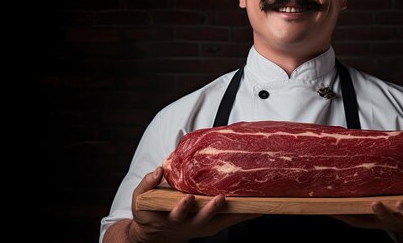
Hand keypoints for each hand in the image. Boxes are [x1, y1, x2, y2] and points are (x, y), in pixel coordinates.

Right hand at [127, 167, 259, 242]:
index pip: (177, 213)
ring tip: (251, 203)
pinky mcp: (216, 223)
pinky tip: (261, 206)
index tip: (187, 199)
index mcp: (171, 216)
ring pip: (222, 221)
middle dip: (211, 210)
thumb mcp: (141, 198)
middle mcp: (190, 224)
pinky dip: (246, 214)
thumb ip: (148, 183)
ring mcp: (204, 225)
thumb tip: (158, 170)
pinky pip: (232, 219)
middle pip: (203, 219)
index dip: (182, 207)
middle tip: (220, 199)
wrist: (159, 232)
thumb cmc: (152, 211)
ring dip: (236, 213)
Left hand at [331, 155, 402, 241]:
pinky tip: (331, 207)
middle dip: (382, 213)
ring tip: (342, 206)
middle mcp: (400, 221)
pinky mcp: (374, 219)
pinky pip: (357, 220)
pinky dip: (344, 215)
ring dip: (355, 215)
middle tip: (375, 203)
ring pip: (369, 221)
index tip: (401, 200)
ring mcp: (385, 221)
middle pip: (390, 221)